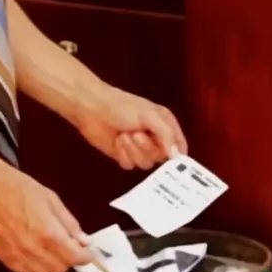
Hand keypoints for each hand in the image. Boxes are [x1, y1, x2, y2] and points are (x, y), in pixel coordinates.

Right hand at [0, 168, 92, 271]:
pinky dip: (33, 266)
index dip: (85, 257)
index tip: (88, 252)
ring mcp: (18, 255)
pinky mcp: (4, 258)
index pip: (74, 257)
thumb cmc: (21, 188)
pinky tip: (33, 253)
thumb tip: (84, 240)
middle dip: (69, 259)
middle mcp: (34, 249)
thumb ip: (69, 223)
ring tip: (49, 249)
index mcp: (49, 232)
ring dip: (51, 264)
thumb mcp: (51, 199)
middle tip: (68, 246)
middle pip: (61, 268)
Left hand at [73, 85, 188, 170]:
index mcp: (165, 125)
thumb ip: (166, 134)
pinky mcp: (124, 155)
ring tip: (123, 135)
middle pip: (161, 158)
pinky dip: (123, 154)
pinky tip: (117, 141)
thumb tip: (177, 156)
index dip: (176, 155)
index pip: (180, 147)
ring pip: (145, 163)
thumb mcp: (149, 115)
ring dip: (133, 150)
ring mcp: (139, 148)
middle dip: (146, 147)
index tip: (169, 157)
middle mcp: (155, 138)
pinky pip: (130, 165)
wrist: (92, 108)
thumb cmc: (121, 106)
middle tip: (135, 134)